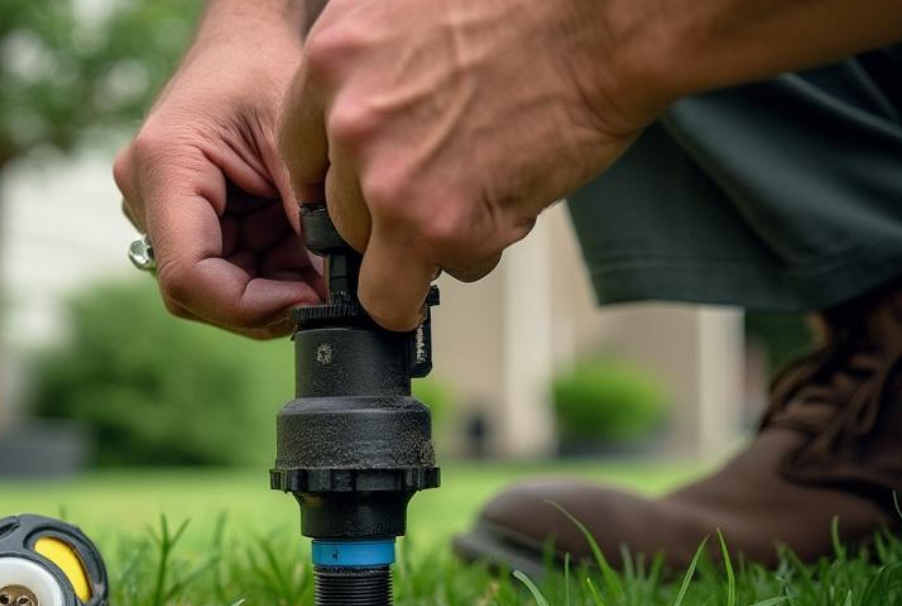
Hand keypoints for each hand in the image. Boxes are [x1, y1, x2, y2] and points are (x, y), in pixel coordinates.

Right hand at [114, 16, 321, 338]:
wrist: (240, 40)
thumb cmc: (263, 71)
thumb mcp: (296, 147)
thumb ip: (313, 223)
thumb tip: (340, 295)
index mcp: (165, 168)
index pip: (189, 277)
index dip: (251, 308)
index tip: (310, 301)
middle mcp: (144, 195)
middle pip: (199, 293)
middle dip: (267, 301)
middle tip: (327, 290)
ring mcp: (154, 211)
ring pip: (212, 290)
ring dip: (270, 286)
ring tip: (314, 253)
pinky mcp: (177, 220)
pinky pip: (221, 270)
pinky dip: (266, 270)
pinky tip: (295, 242)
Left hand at [279, 0, 657, 330]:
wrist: (601, 18)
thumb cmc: (527, 5)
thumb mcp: (406, 8)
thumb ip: (369, 69)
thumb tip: (358, 123)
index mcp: (332, 62)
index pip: (299, 155)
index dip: (337, 180)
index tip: (360, 193)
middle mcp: (349, 125)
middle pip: (339, 214)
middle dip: (386, 215)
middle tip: (440, 188)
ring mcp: (389, 183)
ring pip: (379, 260)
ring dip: (426, 243)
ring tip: (482, 192)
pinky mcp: (438, 227)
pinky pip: (429, 281)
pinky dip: (470, 257)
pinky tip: (506, 203)